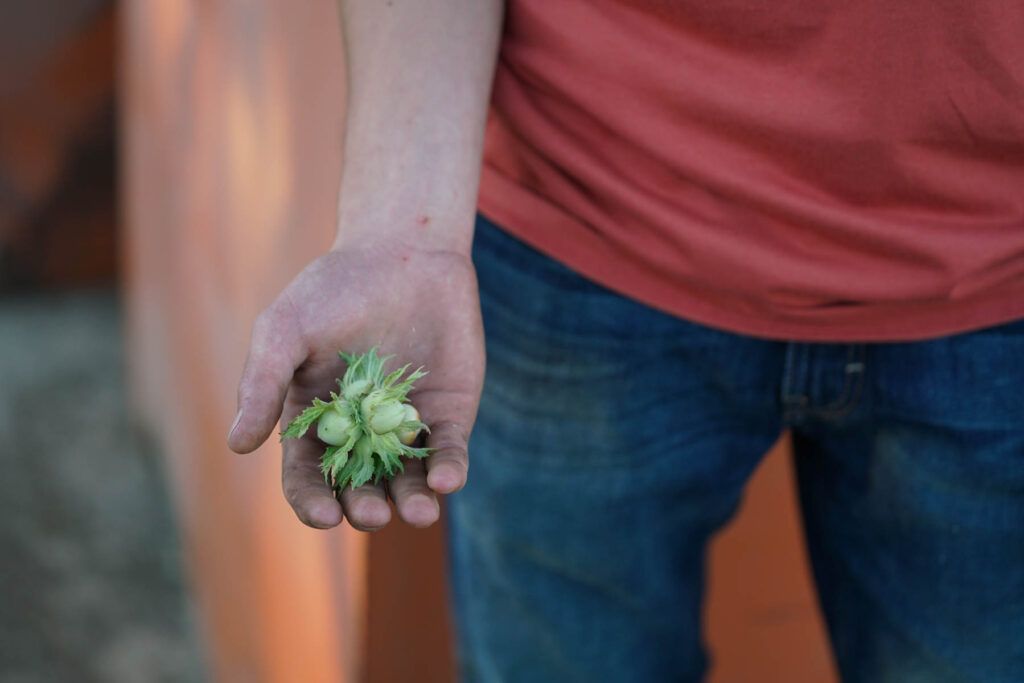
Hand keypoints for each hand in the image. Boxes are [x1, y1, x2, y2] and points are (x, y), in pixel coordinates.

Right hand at [227, 237, 484, 530]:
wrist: (406, 251)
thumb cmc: (335, 288)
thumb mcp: (286, 330)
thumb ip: (262, 384)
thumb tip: (237, 445)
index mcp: (316, 420)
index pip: (309, 475)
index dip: (313, 500)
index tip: (325, 515)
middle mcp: (361, 433)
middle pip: (360, 487)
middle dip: (366, 507)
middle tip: (373, 514)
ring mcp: (406, 426)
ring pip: (408, 480)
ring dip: (413, 502)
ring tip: (419, 513)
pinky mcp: (449, 413)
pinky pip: (449, 452)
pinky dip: (449, 471)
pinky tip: (447, 480)